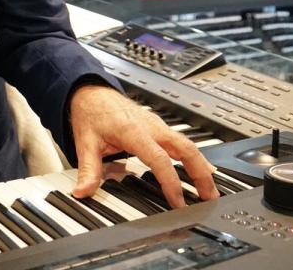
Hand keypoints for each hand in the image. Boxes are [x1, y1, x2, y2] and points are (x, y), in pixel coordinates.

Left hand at [68, 85, 219, 207]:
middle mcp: (151, 126)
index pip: (160, 159)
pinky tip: (201, 169)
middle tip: (209, 197)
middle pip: (186, 149)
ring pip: (188, 145)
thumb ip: (88, 170)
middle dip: (201, 174)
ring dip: (201, 167)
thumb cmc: (90, 112)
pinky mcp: (158, 126)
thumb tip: (83, 192)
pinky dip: (194, 157)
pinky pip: (182, 142)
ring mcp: (157, 125)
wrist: (90, 91)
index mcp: (134, 131)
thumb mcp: (85, 142)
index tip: (178, 202)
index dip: (171, 182)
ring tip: (209, 190)